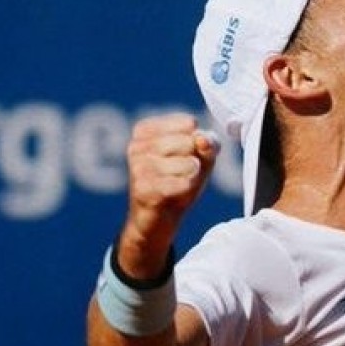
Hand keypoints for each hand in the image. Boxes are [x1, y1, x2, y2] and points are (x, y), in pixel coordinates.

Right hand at [118, 113, 220, 278]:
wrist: (158, 221)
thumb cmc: (178, 184)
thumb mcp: (199, 160)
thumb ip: (208, 145)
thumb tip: (203, 139)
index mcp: (145, 131)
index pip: (188, 124)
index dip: (199, 144)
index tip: (186, 157)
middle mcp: (136, 146)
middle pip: (189, 142)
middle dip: (196, 162)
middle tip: (182, 175)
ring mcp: (138, 167)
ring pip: (188, 163)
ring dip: (191, 178)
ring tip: (178, 185)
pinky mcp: (144, 189)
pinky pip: (182, 183)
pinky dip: (186, 190)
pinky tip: (174, 196)